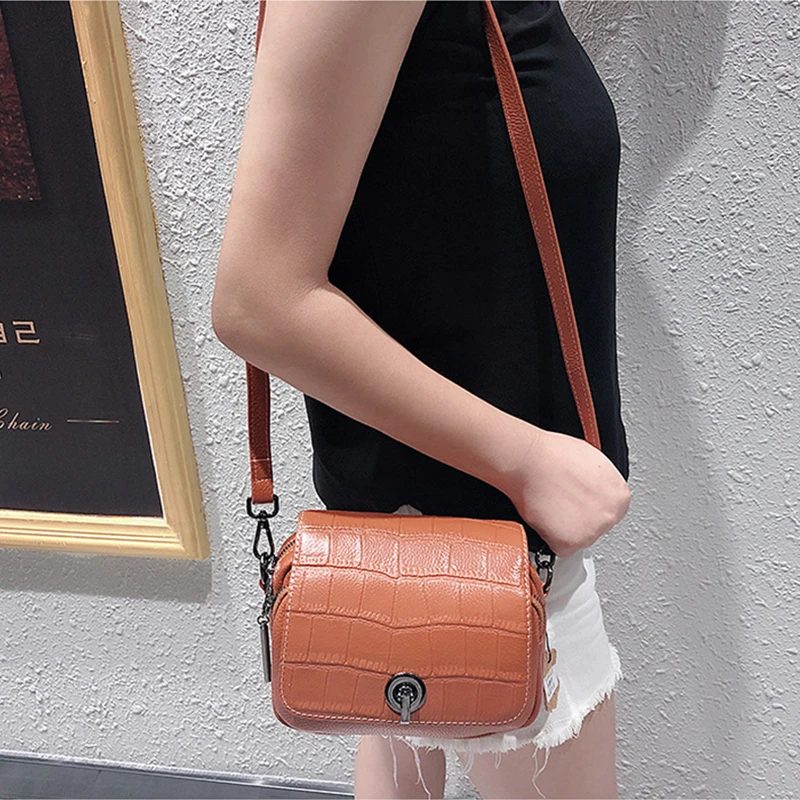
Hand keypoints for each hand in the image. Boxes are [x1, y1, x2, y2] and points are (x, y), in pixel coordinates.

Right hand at [504, 426, 631, 557]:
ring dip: (562, 528)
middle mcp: (610, 515)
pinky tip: (544, 515)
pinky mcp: (570, 543)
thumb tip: (593, 489)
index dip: (587, 506)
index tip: (576, 501)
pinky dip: (548, 536)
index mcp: (620, 496)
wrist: (531, 461)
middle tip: (560, 502)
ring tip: (550, 505)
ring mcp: (591, 531)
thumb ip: (600, 483)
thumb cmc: (554, 455)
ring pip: (576, 539)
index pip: (607, 511)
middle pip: (594, 527)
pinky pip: (558, 548)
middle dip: (576, 519)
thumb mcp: (593, 462)